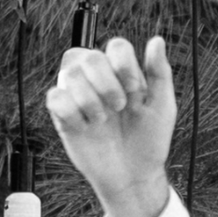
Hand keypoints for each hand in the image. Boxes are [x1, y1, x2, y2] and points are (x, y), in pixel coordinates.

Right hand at [45, 34, 178, 216]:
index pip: (116, 46)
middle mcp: (98, 81)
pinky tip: (86, 126)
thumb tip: (157, 40)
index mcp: (122, 74)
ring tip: (103, 120)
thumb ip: (159, 73)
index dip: (124, 64)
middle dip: (106, 82)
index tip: (135, 90)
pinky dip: (71, 111)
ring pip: (68, 74)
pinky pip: (54, 98)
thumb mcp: (162, 107)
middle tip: (120, 107)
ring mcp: (79, 97)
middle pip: (87, 56)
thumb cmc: (148, 141)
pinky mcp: (63, 116)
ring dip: (90, 99)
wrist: (134, 176)